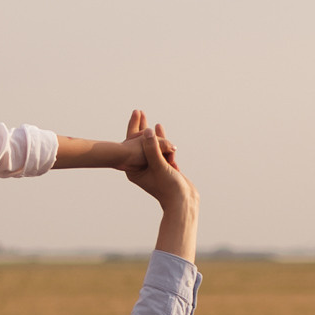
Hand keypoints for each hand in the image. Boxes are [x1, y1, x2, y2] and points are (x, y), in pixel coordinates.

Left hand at [120, 109, 197, 259]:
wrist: (182, 202)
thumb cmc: (168, 188)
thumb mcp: (159, 166)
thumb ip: (153, 149)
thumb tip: (148, 132)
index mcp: (134, 170)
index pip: (132, 145)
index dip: (134, 127)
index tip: (136, 114)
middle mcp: (141, 169)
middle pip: (140, 144)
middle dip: (142, 129)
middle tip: (140, 112)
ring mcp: (153, 170)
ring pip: (153, 148)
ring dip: (156, 136)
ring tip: (155, 124)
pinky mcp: (164, 170)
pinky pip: (163, 153)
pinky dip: (164, 144)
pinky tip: (166, 137)